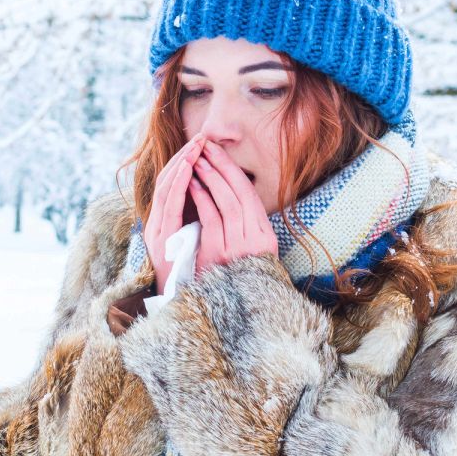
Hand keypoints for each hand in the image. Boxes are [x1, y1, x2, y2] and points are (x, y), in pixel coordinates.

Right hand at [143, 133, 205, 293]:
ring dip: (179, 166)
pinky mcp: (159, 238)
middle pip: (166, 180)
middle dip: (183, 157)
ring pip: (164, 189)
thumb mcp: (191, 246)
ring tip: (194, 148)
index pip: (171, 184)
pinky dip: (176, 187)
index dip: (184, 162)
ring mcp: (156, 229)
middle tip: (199, 138)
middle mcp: (155, 223)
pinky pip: (167, 207)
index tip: (200, 145)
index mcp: (163, 223)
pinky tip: (186, 173)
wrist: (174, 304)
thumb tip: (209, 200)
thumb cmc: (186, 276)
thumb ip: (193, 223)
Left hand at [189, 140, 278, 276]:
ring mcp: (238, 247)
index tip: (218, 152)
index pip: (249, 194)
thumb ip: (242, 225)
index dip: (233, 170)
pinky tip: (192, 185)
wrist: (231, 307)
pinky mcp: (220, 254)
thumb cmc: (233, 275)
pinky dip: (202, 199)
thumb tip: (228, 191)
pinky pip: (212, 219)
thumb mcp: (246, 250)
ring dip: (211, 179)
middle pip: (240, 193)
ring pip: (228, 203)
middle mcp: (256, 239)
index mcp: (264, 235)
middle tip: (205, 148)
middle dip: (222, 167)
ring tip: (197, 161)